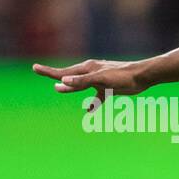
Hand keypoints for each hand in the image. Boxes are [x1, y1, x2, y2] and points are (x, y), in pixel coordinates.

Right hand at [32, 59, 146, 109]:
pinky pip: (97, 97)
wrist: (143, 76)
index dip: (48, 72)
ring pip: (81, 86)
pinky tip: (88, 111)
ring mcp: (100, 80)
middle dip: (55, 75)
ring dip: (71, 88)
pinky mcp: (110, 88)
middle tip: (39, 71)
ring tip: (59, 90)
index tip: (34, 68)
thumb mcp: (101, 79)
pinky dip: (92, 103)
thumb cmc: (123, 76)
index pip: (63, 72)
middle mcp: (91, 72)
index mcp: (87, 69)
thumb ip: (82, 81)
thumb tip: (63, 81)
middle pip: (69, 76)